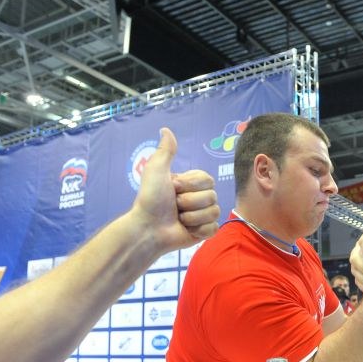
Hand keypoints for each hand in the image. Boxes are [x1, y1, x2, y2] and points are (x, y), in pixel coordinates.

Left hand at [130, 128, 219, 253]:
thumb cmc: (151, 199)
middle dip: (190, 202)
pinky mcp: (205, 232)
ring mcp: (203, 216)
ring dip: (192, 217)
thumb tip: (166, 129)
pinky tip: (187, 230)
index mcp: (191, 184)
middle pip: (212, 196)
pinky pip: (213, 228)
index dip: (191, 185)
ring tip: (178, 219)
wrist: (148, 228)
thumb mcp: (156, 170)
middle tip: (174, 206)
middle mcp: (199, 198)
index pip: (208, 180)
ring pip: (214, 212)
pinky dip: (199, 230)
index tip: (174, 188)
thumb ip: (165, 151)